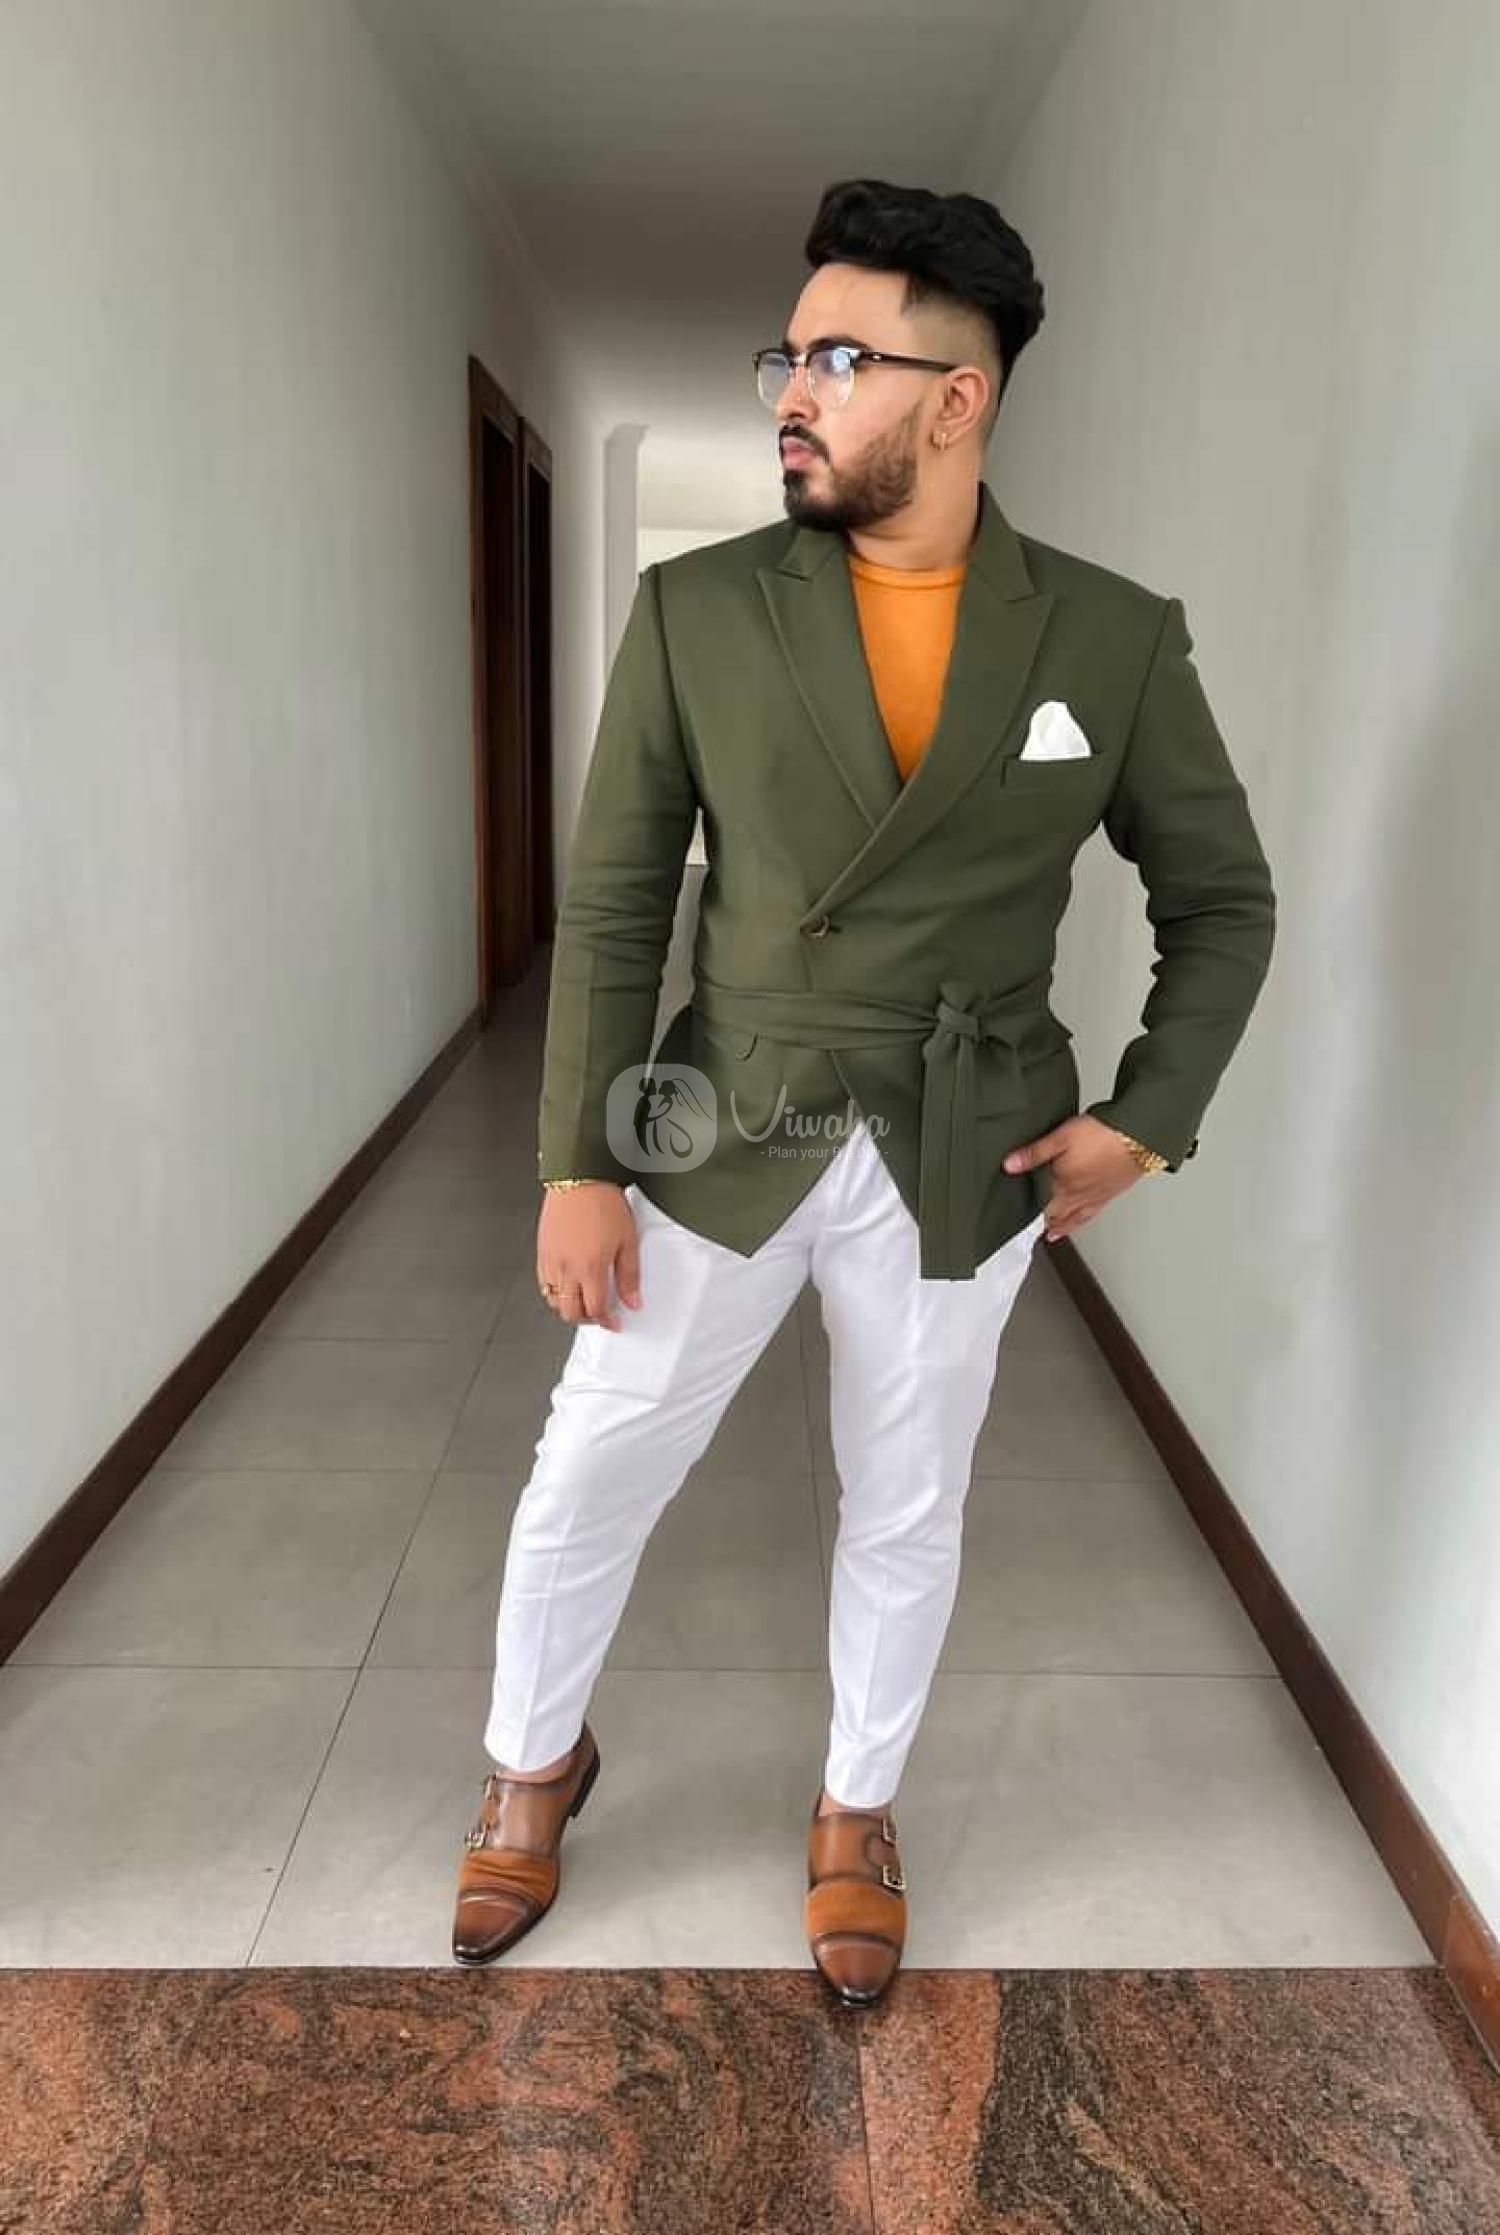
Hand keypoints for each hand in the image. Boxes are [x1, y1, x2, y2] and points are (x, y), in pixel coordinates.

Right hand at [537, 1184, 642, 1326]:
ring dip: (569, 1306)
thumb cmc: (603, 1203)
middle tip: (599, 1314)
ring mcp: (551, 1260)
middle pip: (570, 1312)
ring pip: (553, 1300)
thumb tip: (633, 1300)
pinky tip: (568, 1283)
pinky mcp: (541, 1251)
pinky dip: (555, 1290)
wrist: (580, 1178)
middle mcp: (567, 1268)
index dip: (606, 1321)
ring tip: (584, 1300)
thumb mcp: (628, 1241)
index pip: (596, 1310)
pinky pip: (543, 1283)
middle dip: (586, 1319)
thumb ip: (630, 1276)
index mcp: (590, 1268)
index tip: (614, 1321)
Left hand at [1002, 1115, 1143, 1241]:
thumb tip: (1009, 1165)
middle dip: (1044, 1222)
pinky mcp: (1111, 1192)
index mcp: (1062, 1185)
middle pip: (1056, 1214)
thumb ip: (1034, 1153)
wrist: (1139, 1137)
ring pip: (1074, 1217)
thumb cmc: (1102, 1135)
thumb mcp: (1060, 1138)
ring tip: (1052, 1233)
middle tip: (1032, 1230)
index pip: (1039, 1205)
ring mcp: (1096, 1196)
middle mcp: (1078, 1195)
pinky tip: (1080, 1219)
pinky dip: (1081, 1220)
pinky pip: (1091, 1213)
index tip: (1017, 1222)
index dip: (1028, 1212)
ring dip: (1061, 1226)